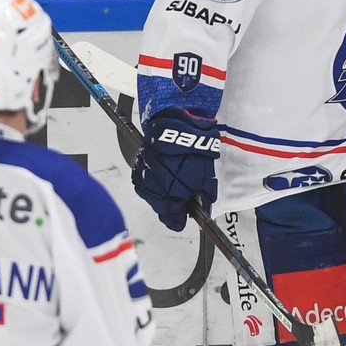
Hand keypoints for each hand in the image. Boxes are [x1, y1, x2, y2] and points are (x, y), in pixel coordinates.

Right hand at [132, 109, 219, 231]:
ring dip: (162, 197)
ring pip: (152, 197)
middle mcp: (156, 186)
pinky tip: (162, 180)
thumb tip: (202, 209)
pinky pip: (145, 184)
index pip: (173, 216)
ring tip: (172, 189)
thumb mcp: (206, 176)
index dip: (178, 220)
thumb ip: (203, 196)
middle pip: (161, 208)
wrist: (176, 124)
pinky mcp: (138, 168)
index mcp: (173, 190)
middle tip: (179, 208)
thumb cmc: (192, 147)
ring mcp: (145, 177)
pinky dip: (153, 185)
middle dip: (172, 208)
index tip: (181, 221)